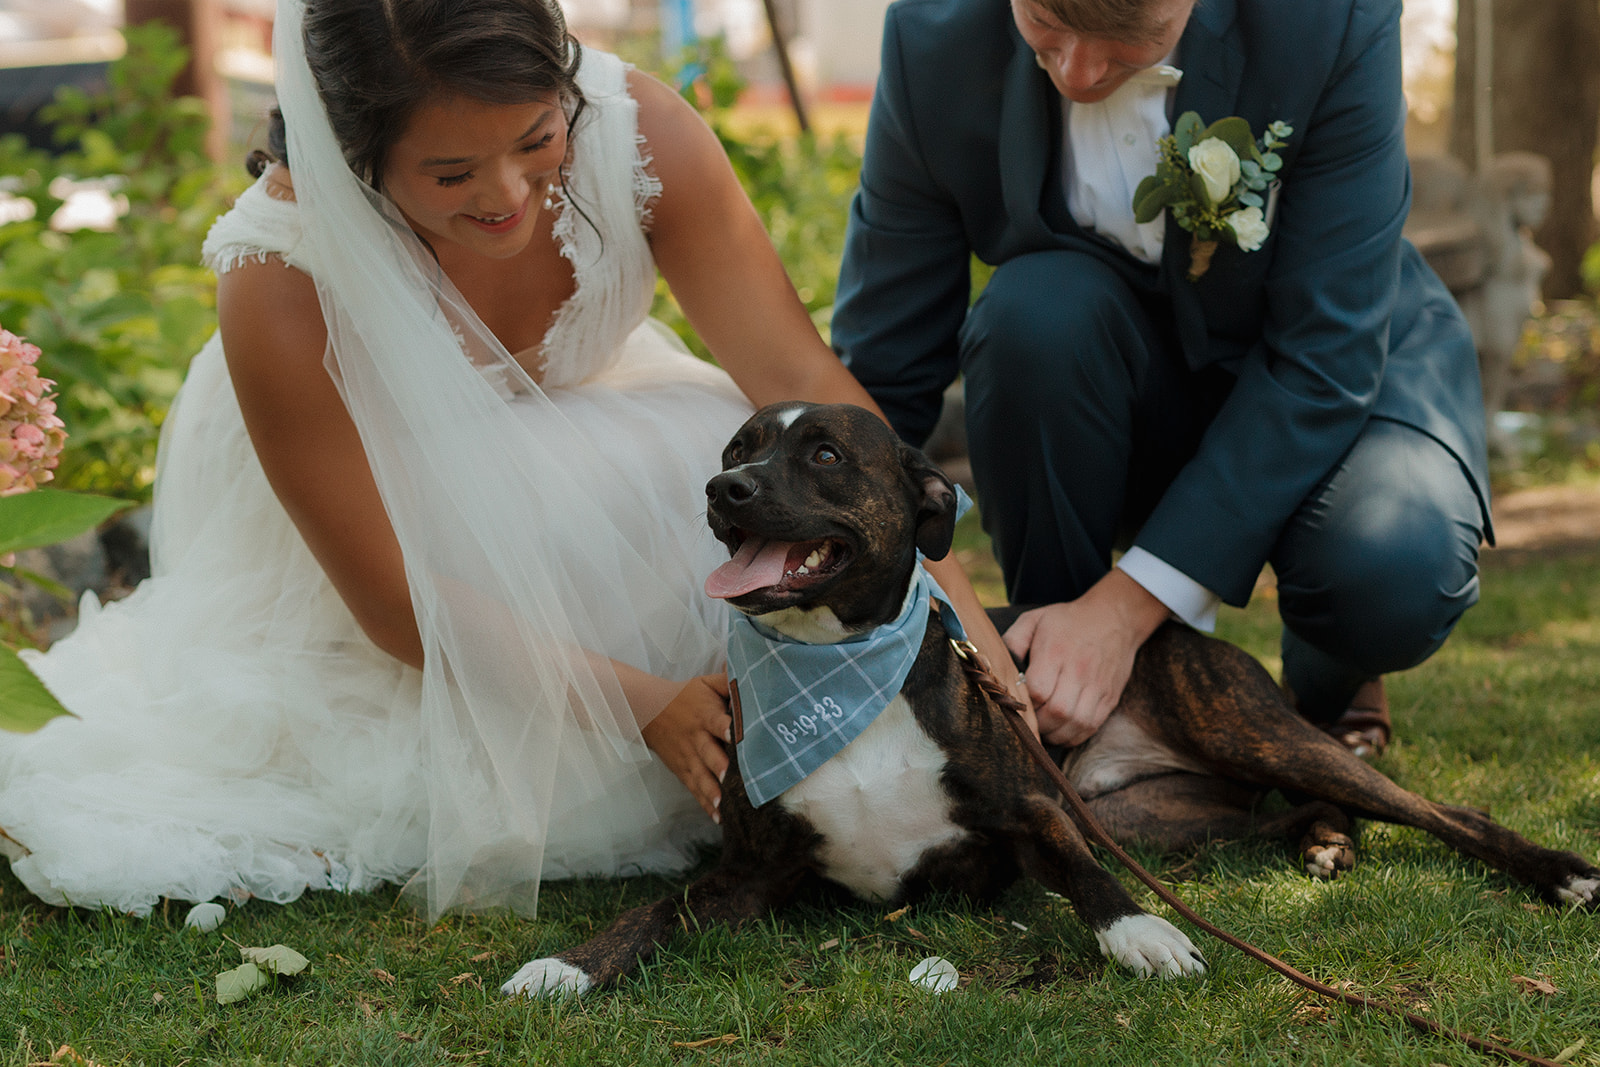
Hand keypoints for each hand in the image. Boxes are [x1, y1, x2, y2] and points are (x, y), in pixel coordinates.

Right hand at [640, 674, 732, 821]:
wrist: (648, 711)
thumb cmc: (685, 696)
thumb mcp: (705, 683)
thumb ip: (728, 680)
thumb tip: (753, 670)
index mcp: (705, 715)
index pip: (716, 722)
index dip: (725, 729)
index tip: (733, 735)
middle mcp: (696, 738)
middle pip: (708, 754)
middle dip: (719, 767)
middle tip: (731, 779)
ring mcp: (688, 757)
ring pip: (700, 776)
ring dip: (712, 791)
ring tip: (723, 805)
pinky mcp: (683, 771)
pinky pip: (695, 789)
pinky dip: (705, 803)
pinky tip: (717, 817)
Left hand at [1003, 570, 1169, 747]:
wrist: (1114, 617)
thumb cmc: (1067, 620)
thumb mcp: (1033, 620)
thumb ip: (1012, 642)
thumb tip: (999, 667)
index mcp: (1056, 652)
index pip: (1038, 691)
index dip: (1024, 703)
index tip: (1017, 703)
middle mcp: (1079, 671)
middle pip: (1057, 712)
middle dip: (1038, 724)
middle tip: (1027, 722)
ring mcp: (1097, 687)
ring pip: (1076, 724)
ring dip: (1055, 735)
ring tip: (1043, 730)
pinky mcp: (1109, 698)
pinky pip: (1091, 727)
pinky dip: (1073, 736)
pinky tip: (1060, 730)